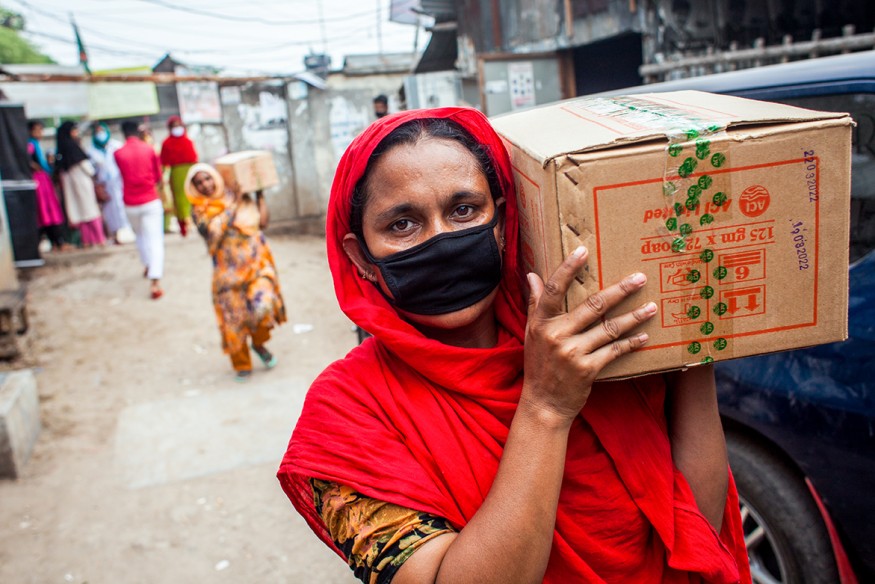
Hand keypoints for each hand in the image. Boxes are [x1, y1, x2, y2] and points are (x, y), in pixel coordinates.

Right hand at [521, 246, 656, 425]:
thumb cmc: (538, 365)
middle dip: (620, 291)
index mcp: (541, 323)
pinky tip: (644, 335)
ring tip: (652, 306)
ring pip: (609, 328)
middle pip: (593, 306)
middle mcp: (557, 335)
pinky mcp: (588, 369)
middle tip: (640, 278)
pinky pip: (614, 351)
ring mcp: (573, 353)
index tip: (583, 251)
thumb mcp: (531, 333)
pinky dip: (630, 343)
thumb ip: (535, 304)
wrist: (544, 403)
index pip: (554, 290)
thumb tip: (533, 276)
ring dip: (633, 317)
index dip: (568, 269)